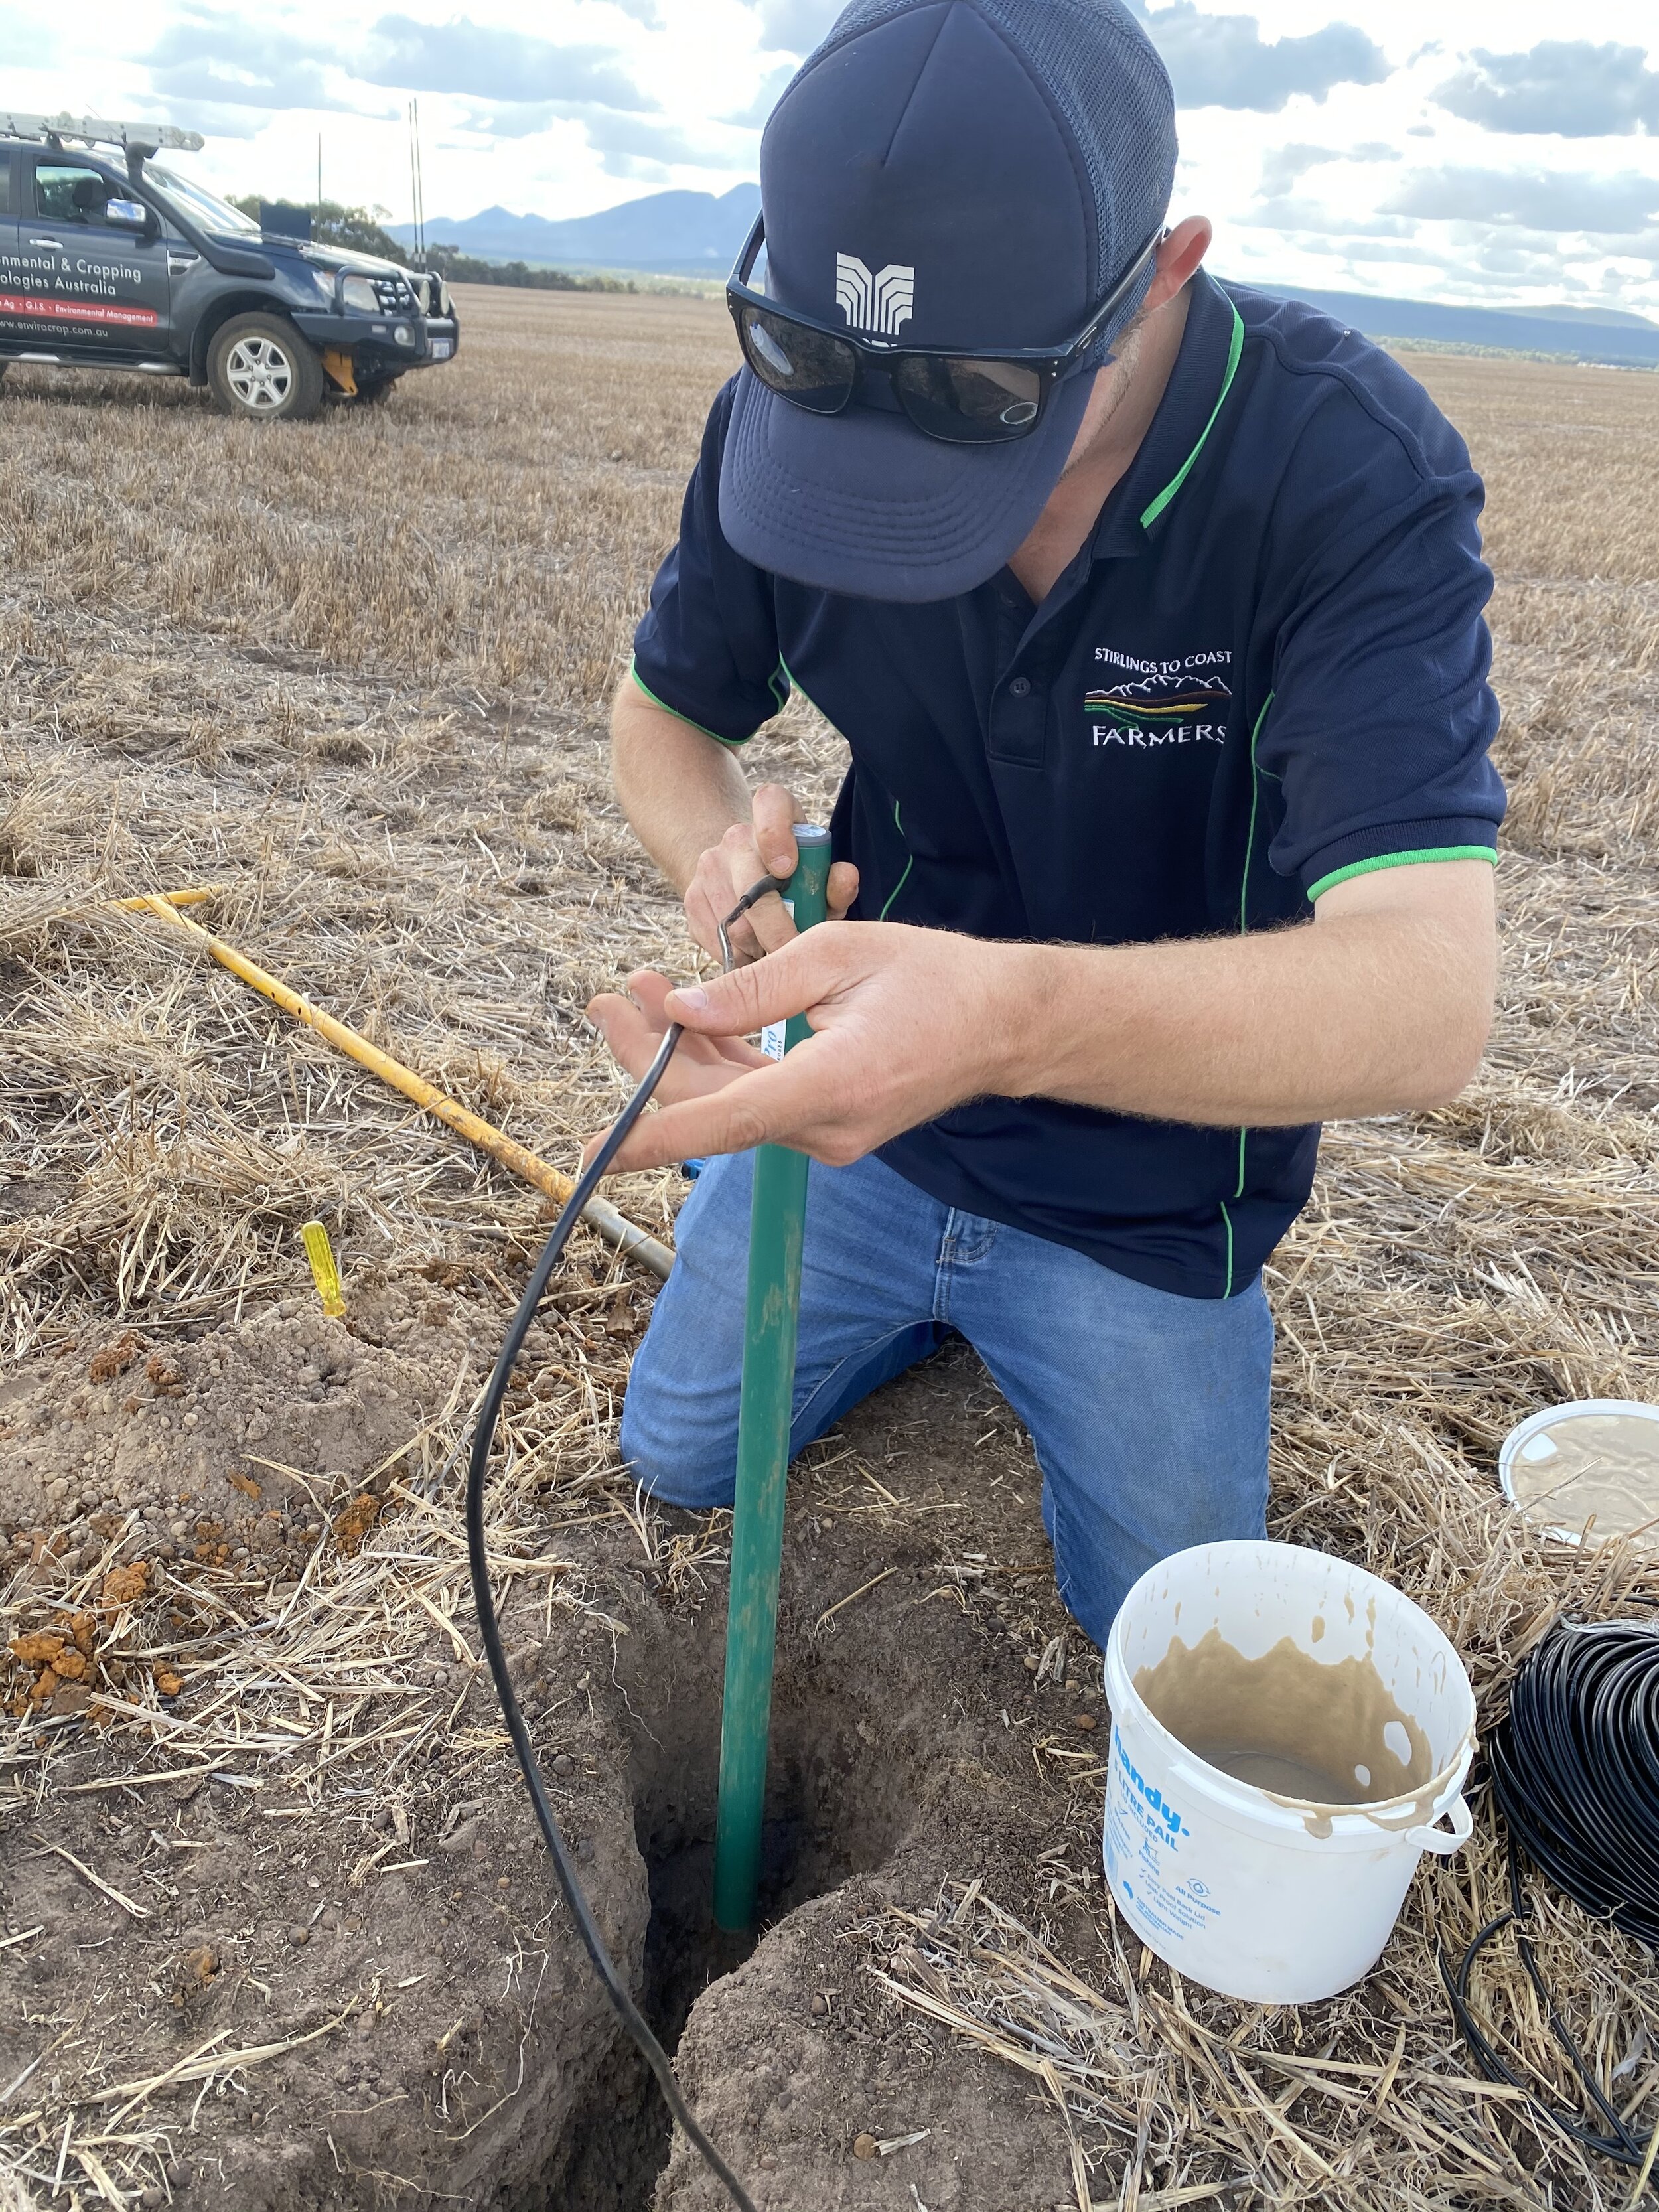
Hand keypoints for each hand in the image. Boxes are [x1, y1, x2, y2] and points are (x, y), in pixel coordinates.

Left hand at [584, 923, 1033, 1172]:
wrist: (1005, 1024)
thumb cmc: (932, 975)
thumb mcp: (840, 952)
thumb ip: (755, 986)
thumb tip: (679, 1008)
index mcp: (834, 1082)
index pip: (726, 1119)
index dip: (652, 1138)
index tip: (592, 1155)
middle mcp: (829, 1126)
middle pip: (713, 1108)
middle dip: (650, 1058)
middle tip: (608, 999)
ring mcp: (831, 1134)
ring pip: (730, 1106)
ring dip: (680, 1056)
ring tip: (638, 994)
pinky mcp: (831, 1126)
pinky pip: (757, 1103)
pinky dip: (720, 1065)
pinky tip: (690, 1021)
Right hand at [683, 782, 858, 966]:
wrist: (742, 870)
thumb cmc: (796, 877)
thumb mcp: (820, 875)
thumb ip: (836, 880)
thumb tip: (846, 877)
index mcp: (774, 813)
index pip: (770, 805)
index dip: (775, 837)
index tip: (786, 870)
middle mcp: (736, 836)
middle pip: (750, 888)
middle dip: (777, 931)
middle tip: (795, 954)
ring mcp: (709, 866)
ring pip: (735, 924)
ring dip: (760, 948)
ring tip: (778, 953)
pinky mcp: (692, 898)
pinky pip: (719, 939)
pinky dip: (740, 955)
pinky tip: (756, 952)